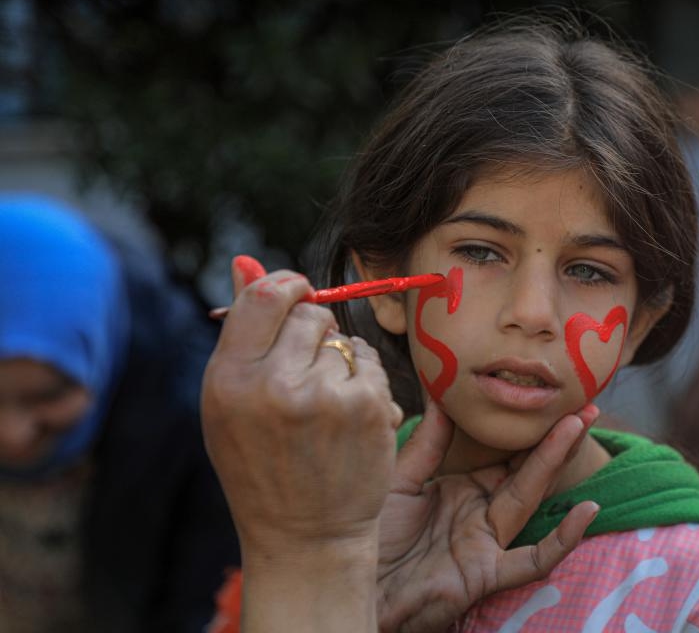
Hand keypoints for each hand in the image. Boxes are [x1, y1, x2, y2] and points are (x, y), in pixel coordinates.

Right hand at [201, 256, 401, 631]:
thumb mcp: (230, 403)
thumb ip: (242, 331)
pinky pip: (369, 365)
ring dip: (341, 361)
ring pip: (343, 340)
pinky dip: (365, 384)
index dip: (287, 286)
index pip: (264, 296)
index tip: (298, 294)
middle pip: (308, 313)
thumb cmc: (261, 465)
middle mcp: (273, 385)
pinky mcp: (366, 408)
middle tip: (308, 375)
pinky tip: (349, 420)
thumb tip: (247, 261)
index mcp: (229, 380)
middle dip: (314, 332)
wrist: (305, 537)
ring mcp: (324, 396)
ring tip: (325, 408)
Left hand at [376, 401, 600, 632]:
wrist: (353, 582)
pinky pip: (532, 560)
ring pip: (530, 498)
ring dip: (555, 462)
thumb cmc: (370, 536)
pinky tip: (586, 512)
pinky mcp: (486, 574)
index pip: (504, 455)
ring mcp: (487, 543)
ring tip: (578, 425)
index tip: (547, 396)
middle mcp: (481, 514)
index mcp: (463, 490)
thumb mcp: (398, 481)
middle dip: (556, 438)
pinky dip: (561, 540)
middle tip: (584, 404)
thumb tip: (442, 396)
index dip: (527, 429)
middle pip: (527, 471)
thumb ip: (425, 444)